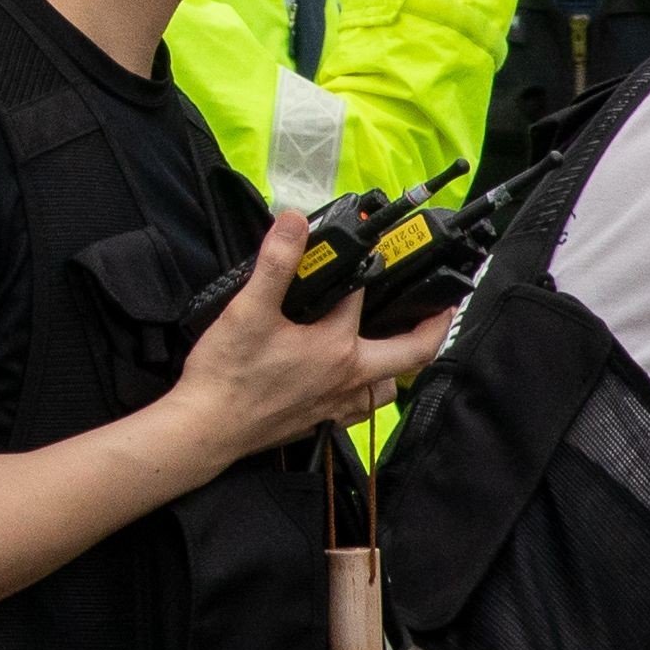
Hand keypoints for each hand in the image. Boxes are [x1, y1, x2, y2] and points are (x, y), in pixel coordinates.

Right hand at [170, 217, 451, 461]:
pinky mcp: (323, 424)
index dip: (366, 266)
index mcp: (337, 347)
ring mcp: (338, 406)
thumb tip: (296, 220)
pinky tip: (355, 381)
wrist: (207, 429)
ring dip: (400, 366)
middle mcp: (349, 379)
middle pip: (411, 354)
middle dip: (433, 328)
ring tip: (396, 343)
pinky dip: (370, 392)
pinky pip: (363, 409)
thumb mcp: (248, 310)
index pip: (363, 296)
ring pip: (389, 388)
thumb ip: (276, 263)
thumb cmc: (228, 372)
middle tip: (442, 307)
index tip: (369, 246)